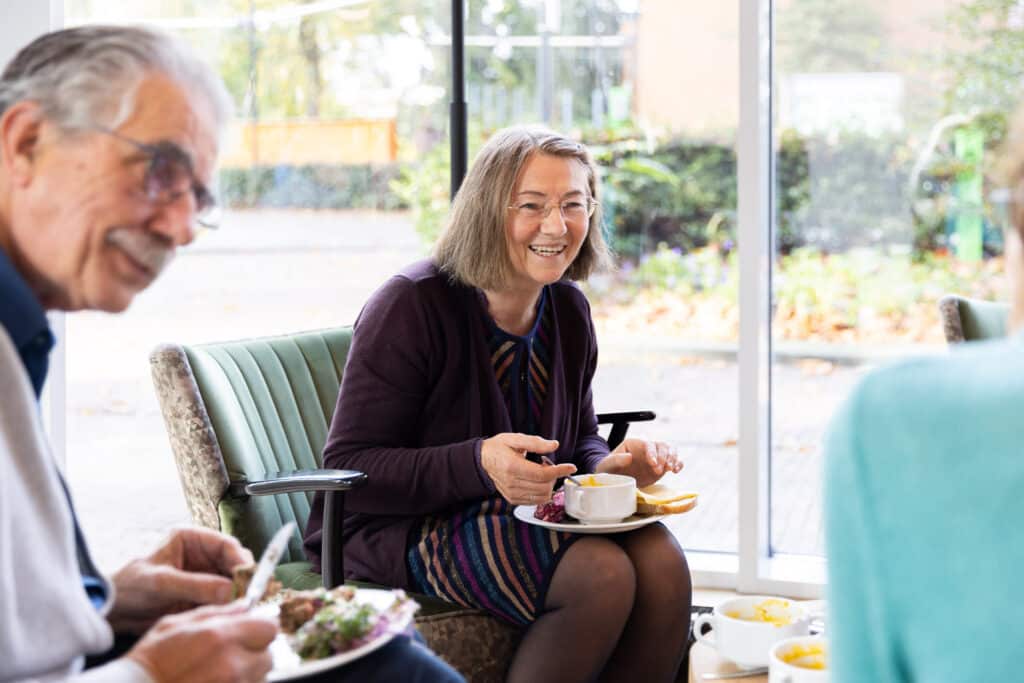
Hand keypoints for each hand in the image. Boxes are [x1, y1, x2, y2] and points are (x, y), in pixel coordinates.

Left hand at [109, 526, 253, 633]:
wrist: (113, 611)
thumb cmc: (129, 587)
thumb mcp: (161, 583)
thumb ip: (195, 585)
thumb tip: (230, 590)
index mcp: (191, 539)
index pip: (226, 545)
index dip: (241, 560)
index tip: (249, 576)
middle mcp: (202, 556)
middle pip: (234, 564)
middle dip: (243, 579)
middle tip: (249, 595)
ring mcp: (204, 577)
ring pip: (233, 583)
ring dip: (239, 594)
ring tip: (242, 606)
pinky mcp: (203, 597)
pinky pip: (224, 600)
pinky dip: (229, 607)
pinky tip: (231, 613)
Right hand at [126, 601, 276, 682]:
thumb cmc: (150, 660)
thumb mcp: (175, 624)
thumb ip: (215, 613)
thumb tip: (244, 606)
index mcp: (221, 637)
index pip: (269, 628)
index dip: (261, 627)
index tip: (250, 629)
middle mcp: (233, 664)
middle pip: (268, 655)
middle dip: (255, 652)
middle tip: (233, 652)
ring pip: (259, 676)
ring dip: (247, 671)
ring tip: (219, 670)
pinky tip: (214, 680)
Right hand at [480, 433, 576, 504]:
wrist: (482, 460)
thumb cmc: (498, 448)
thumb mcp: (515, 438)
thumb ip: (535, 442)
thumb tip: (554, 445)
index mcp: (512, 466)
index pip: (542, 474)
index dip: (560, 471)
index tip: (571, 467)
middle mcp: (511, 483)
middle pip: (544, 487)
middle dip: (554, 476)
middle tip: (550, 465)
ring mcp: (511, 493)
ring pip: (542, 496)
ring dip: (549, 485)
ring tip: (542, 473)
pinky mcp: (512, 499)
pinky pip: (535, 501)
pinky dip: (542, 492)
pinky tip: (538, 481)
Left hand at [595, 438, 682, 487]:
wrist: (614, 479)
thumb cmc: (608, 470)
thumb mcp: (607, 465)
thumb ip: (616, 460)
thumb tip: (628, 457)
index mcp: (634, 443)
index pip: (648, 444)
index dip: (652, 452)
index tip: (653, 464)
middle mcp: (647, 448)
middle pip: (662, 445)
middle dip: (663, 457)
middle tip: (658, 471)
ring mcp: (656, 456)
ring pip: (670, 450)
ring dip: (673, 459)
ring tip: (671, 469)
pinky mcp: (662, 465)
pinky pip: (674, 460)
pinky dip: (678, 464)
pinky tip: (676, 471)